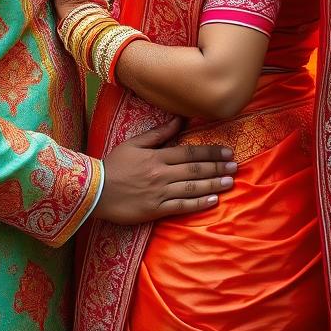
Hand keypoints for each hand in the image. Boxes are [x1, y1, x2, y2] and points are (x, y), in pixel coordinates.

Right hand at [93, 118, 236, 224]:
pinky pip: (181, 206)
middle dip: (217, 168)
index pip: (189, 153)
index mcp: (157, 157)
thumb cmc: (113, 165)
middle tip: (236, 166)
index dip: (210, 153)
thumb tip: (179, 120)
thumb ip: (158, 134)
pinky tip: (213, 201)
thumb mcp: (134, 143)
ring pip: (192, 188)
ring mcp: (160, 193)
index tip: (227, 152)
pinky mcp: (155, 210)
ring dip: (214, 184)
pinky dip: (198, 203)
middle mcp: (161, 174)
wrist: (94, 190)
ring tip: (230, 182)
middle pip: (195, 170)